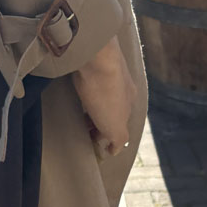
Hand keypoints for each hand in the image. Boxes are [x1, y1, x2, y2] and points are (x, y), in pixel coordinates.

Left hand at [71, 38, 136, 156]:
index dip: (107, 134)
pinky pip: (90, 79)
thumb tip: (115, 150)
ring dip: (93, 104)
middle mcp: (123, 85)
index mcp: (130, 101)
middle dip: (100, 119)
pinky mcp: (93, 61)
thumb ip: (118, 138)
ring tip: (77, 112)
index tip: (92, 140)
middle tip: (83, 128)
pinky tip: (76, 91)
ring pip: (102, 93)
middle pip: (112, 107)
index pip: (121, 122)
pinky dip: (86, 89)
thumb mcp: (115, 126)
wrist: (96, 57)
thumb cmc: (106, 94)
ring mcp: (109, 71)